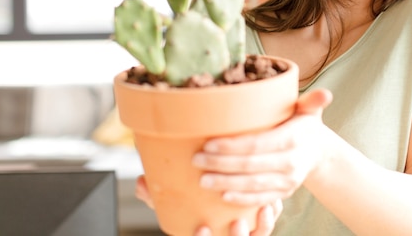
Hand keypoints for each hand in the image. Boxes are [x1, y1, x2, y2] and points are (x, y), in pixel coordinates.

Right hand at [135, 176, 282, 235]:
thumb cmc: (194, 202)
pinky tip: (271, 200)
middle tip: (236, 224)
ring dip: (262, 227)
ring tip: (261, 209)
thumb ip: (157, 195)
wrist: (221, 189)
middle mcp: (227, 235)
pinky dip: (271, 214)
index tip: (202, 228)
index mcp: (205, 233)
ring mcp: (246, 231)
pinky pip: (269, 222)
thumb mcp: (174, 201)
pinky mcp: (261, 218)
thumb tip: (140, 182)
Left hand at [192, 88, 332, 206]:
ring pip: (252, 185)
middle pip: (249, 166)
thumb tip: (326, 94)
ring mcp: (287, 181)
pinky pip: (259, 199)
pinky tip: (222, 195)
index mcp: (292, 139)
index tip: (208, 144)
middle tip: (196, 160)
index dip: (231, 146)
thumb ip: (311, 101)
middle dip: (220, 165)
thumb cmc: (303, 125)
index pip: (256, 144)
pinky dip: (241, 200)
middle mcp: (290, 162)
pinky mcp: (283, 193)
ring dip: (225, 183)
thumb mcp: (308, 110)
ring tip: (202, 180)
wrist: (317, 151)